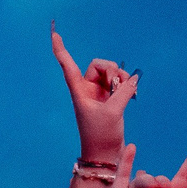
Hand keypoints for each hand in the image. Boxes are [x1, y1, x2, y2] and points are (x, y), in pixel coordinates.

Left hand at [50, 29, 136, 159]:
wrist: (105, 155)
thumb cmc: (101, 136)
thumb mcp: (114, 111)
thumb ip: (124, 91)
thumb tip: (132, 79)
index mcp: (79, 91)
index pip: (67, 65)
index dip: (60, 49)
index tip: (54, 32)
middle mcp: (87, 89)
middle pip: (99, 65)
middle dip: (112, 70)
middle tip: (117, 85)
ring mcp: (98, 93)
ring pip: (111, 72)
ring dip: (121, 77)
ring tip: (126, 91)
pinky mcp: (109, 99)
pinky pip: (119, 82)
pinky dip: (126, 84)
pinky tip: (131, 92)